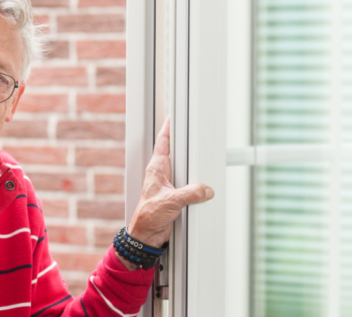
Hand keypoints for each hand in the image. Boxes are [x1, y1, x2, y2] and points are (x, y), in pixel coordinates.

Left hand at [117, 116, 214, 270]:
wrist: (146, 235)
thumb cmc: (149, 217)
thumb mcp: (172, 202)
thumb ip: (190, 193)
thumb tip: (206, 189)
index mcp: (156, 169)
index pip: (163, 142)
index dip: (168, 128)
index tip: (174, 115)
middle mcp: (160, 174)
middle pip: (174, 152)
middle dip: (183, 141)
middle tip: (192, 130)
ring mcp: (167, 184)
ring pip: (181, 167)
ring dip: (190, 162)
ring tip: (200, 153)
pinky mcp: (173, 195)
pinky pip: (186, 183)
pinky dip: (194, 180)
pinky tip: (201, 181)